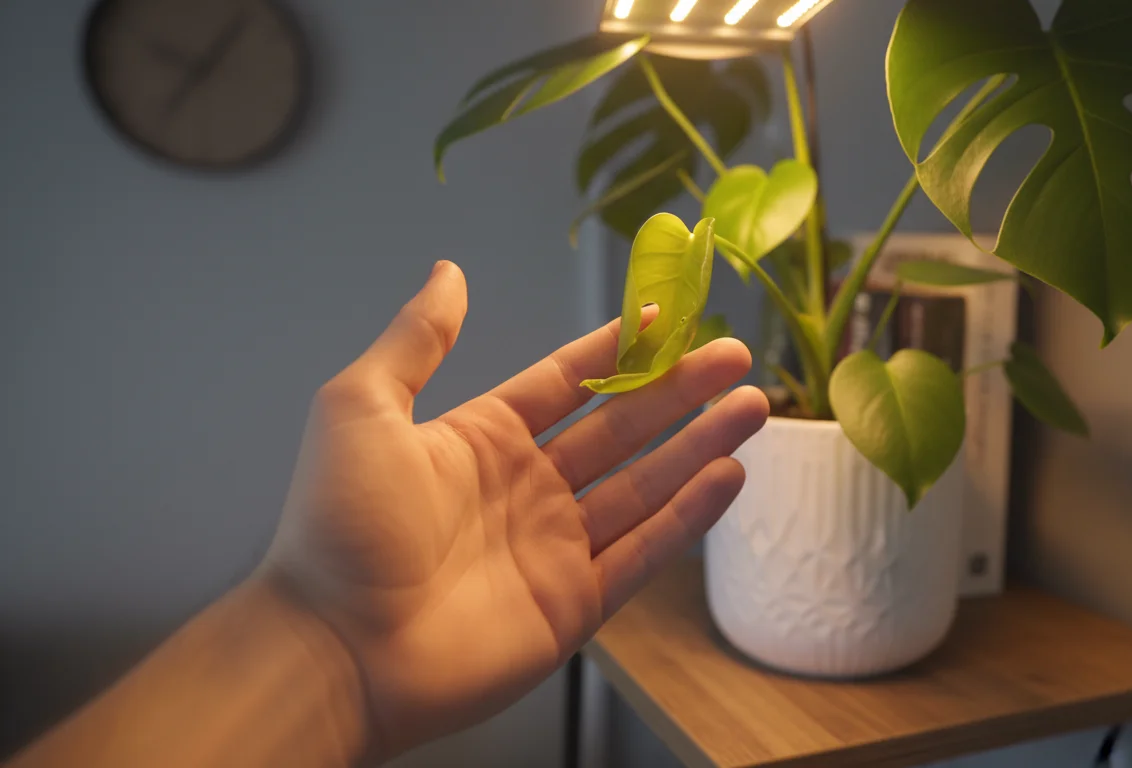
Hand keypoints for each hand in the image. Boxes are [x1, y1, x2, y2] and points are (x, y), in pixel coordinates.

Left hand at [264, 261, 766, 758]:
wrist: (336, 648)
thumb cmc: (340, 525)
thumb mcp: (363, 407)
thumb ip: (416, 339)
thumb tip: (448, 270)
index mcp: (481, 438)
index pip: (567, 382)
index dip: (617, 349)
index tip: (667, 315)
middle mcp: (527, 487)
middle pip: (621, 429)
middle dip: (679, 391)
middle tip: (733, 359)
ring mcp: (555, 547)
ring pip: (645, 486)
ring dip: (699, 446)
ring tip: (751, 407)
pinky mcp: (574, 604)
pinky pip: (643, 552)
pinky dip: (688, 517)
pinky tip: (727, 477)